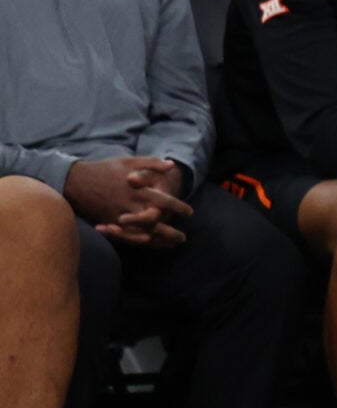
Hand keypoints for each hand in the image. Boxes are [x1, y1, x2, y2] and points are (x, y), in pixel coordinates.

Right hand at [64, 157, 190, 245]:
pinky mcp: (107, 222)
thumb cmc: (105, 169)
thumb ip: (152, 164)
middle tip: (183, 238)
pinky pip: (125, 236)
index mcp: (138, 190)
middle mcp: (129, 205)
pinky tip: (148, 244)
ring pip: (140, 233)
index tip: (189, 213)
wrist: (76, 179)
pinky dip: (138, 241)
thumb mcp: (129, 161)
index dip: (178, 208)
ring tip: (170, 246)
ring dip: (156, 241)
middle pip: (154, 223)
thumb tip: (172, 165)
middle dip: (170, 232)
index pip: (164, 202)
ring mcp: (117, 216)